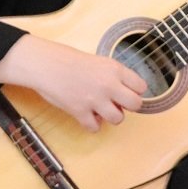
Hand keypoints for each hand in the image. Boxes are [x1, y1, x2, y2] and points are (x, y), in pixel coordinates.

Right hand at [0, 34, 147, 131]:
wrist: (46, 64)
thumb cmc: (69, 60)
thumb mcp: (98, 62)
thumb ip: (113, 77)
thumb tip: (123, 96)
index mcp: (114, 69)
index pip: (141, 87)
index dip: (134, 91)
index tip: (125, 91)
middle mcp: (108, 85)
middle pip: (136, 104)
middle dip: (128, 106)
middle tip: (116, 103)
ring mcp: (95, 100)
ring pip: (118, 119)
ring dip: (110, 116)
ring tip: (100, 109)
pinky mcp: (80, 112)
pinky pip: (95, 128)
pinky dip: (91, 124)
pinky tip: (86, 115)